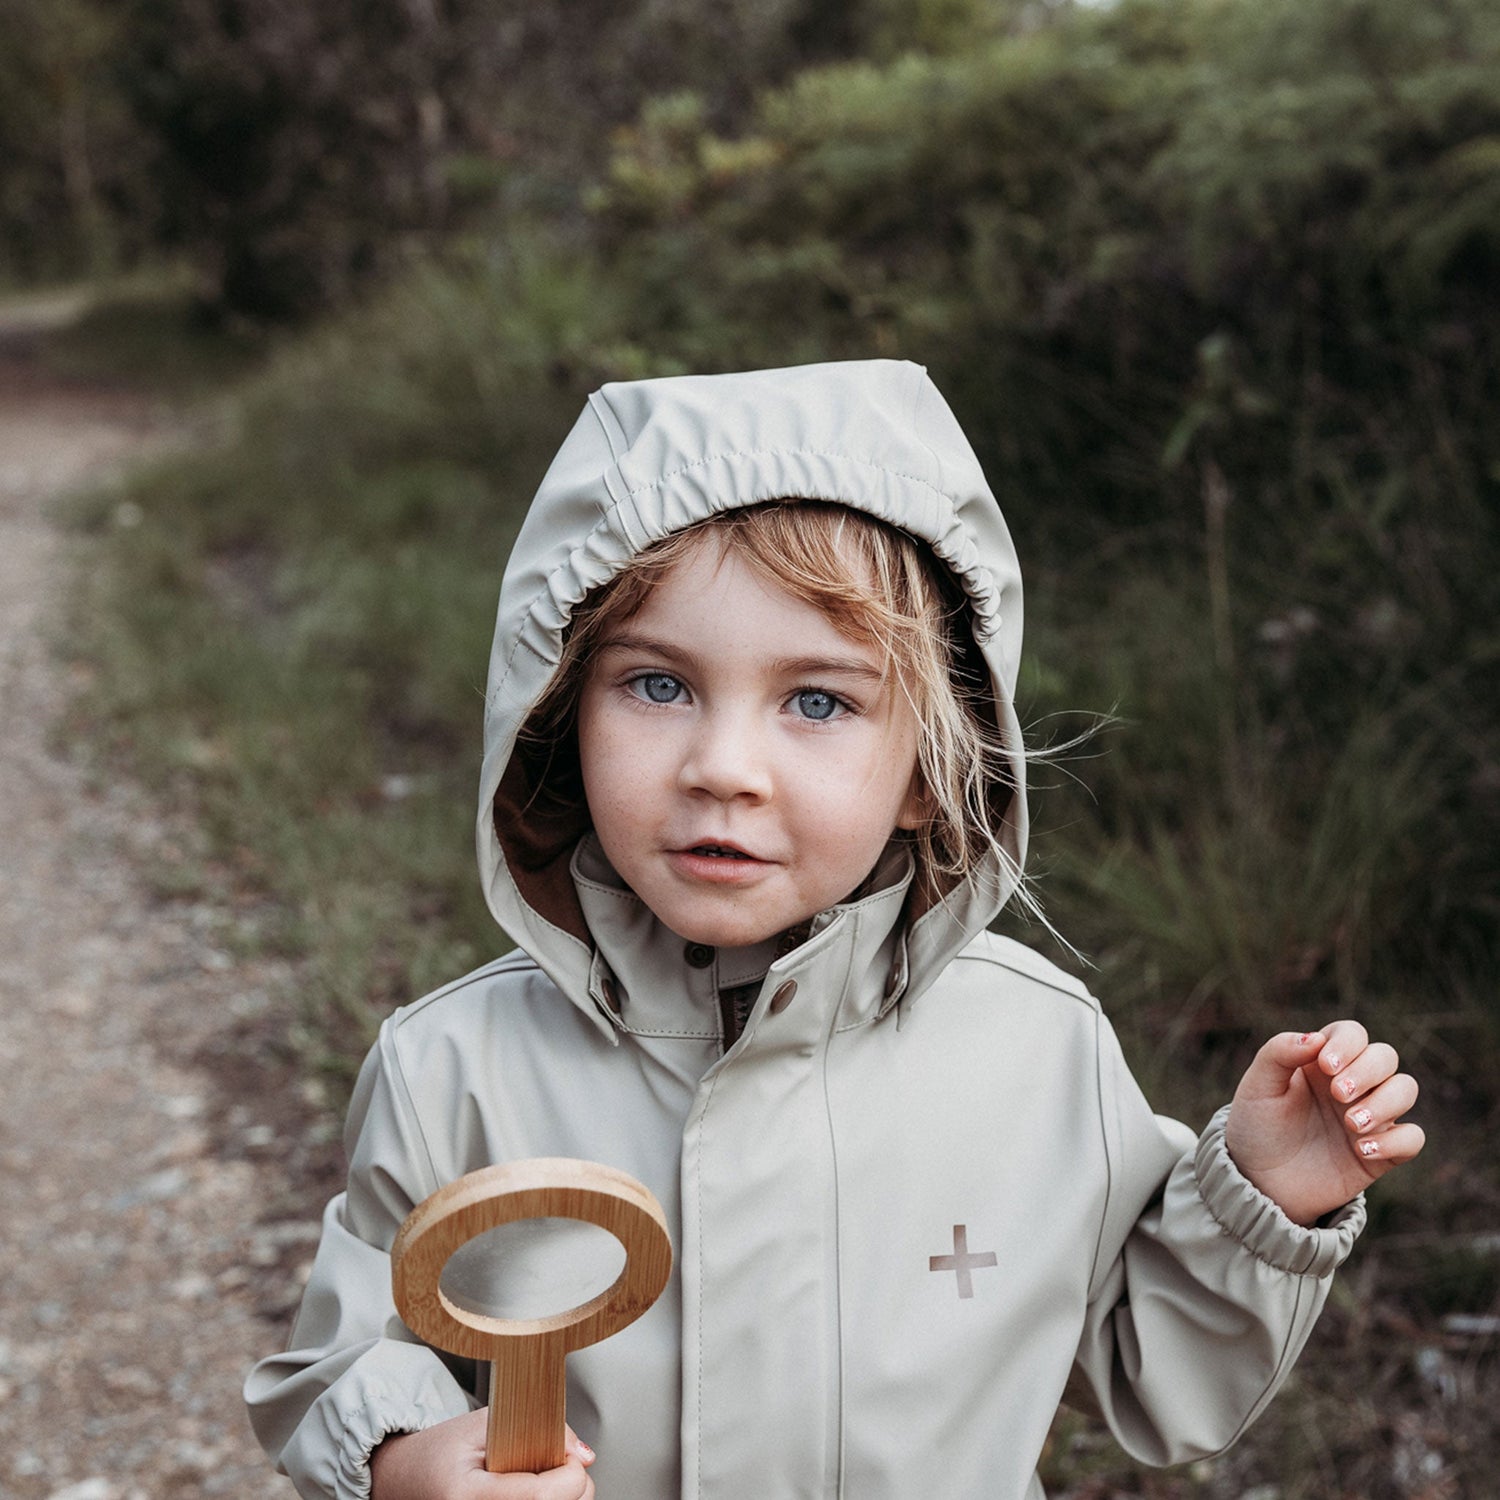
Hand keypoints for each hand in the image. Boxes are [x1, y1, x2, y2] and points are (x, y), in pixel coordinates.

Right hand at [369, 1408, 596, 1499]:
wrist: (407, 1480)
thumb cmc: (441, 1452)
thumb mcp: (484, 1422)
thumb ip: (538, 1429)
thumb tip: (585, 1455)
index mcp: (468, 1495)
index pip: (541, 1496)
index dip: (570, 1474)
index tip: (571, 1455)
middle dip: (575, 1487)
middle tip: (563, 1463)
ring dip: (564, 1497)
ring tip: (546, 1477)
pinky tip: (539, 1492)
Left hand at [1225, 1020, 1423, 1226]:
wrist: (1259, 1180)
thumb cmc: (1258, 1127)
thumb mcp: (1257, 1086)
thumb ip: (1279, 1053)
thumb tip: (1315, 1037)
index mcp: (1322, 1061)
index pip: (1352, 1033)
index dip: (1347, 1043)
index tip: (1325, 1066)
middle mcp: (1352, 1083)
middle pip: (1385, 1056)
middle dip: (1367, 1070)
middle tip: (1338, 1094)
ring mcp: (1370, 1116)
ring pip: (1405, 1089)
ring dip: (1386, 1102)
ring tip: (1351, 1124)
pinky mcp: (1382, 1152)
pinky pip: (1412, 1138)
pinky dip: (1395, 1141)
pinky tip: (1362, 1150)